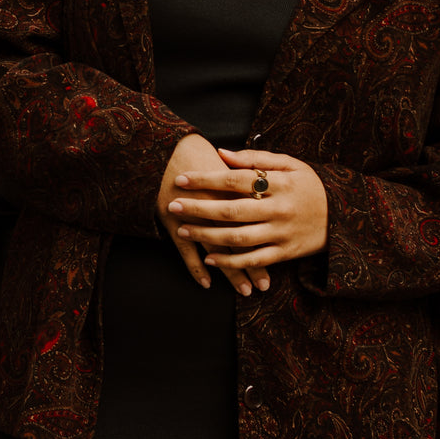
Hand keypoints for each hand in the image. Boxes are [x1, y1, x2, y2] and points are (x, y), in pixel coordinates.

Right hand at [157, 133, 259, 295]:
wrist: (159, 148)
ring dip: (231, 273)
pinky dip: (197, 268)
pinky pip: (186, 251)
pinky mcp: (173, 222)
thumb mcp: (226, 157)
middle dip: (253, 267)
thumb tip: (267, 188)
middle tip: (264, 286)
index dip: (268, 242)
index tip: (279, 259)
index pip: (255, 222)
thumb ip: (250, 170)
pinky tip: (207, 282)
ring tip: (245, 290)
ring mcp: (193, 216)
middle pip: (240, 241)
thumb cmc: (195, 151)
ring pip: (217, 251)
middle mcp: (215, 205)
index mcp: (232, 189)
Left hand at [167, 147, 328, 281]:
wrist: (346, 216)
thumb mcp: (290, 164)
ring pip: (239, 238)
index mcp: (279, 184)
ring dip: (207, 236)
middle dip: (198, 209)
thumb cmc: (310, 185)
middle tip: (172, 205)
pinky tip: (208, 258)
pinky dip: (231, 262)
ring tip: (182, 230)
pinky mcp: (286, 253)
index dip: (206, 180)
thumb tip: (220, 153)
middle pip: (232, 211)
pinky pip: (254, 260)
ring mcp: (282, 234)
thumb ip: (255, 159)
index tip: (181, 179)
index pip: (235, 180)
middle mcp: (279, 210)